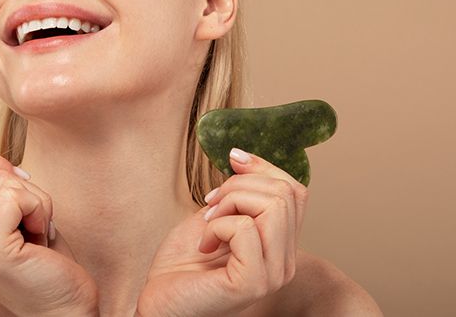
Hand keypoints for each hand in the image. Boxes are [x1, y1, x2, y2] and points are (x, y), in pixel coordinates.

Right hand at [0, 145, 97, 316]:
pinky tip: (40, 239)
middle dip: (27, 193)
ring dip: (37, 204)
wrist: (64, 308)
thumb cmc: (45, 264)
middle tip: (32, 228)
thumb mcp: (16, 216)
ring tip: (37, 237)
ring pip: (7, 184)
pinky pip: (17, 198)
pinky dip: (39, 210)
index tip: (19, 187)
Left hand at [136, 148, 307, 315]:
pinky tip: (204, 245)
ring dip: (229, 203)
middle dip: (239, 185)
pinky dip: (217, 226)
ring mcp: (273, 274)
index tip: (231, 161)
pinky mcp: (254, 282)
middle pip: (285, 192)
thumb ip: (236, 193)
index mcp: (281, 245)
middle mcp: (285, 261)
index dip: (262, 168)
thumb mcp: (214, 215)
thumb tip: (241, 156)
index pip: (295, 191)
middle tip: (210, 206)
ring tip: (208, 224)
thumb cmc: (182, 263)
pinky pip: (246, 229)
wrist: (159, 300)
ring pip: (273, 206)